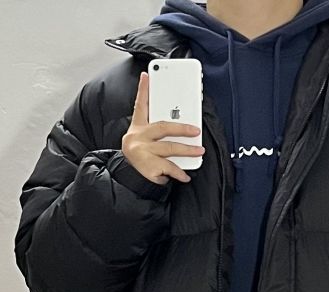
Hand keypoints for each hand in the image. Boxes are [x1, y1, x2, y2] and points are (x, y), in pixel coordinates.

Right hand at [122, 71, 204, 185]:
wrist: (129, 178)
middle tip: (196, 130)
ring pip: (169, 148)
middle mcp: (139, 137)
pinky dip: (179, 173)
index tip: (146, 75)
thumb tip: (182, 126)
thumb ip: (158, 132)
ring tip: (199, 151)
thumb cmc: (142, 156)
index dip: (143, 89)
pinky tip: (186, 175)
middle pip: (163, 127)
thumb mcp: (144, 139)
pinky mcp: (148, 166)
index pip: (141, 105)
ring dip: (187, 150)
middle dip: (182, 128)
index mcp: (138, 127)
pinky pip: (169, 168)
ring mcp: (143, 152)